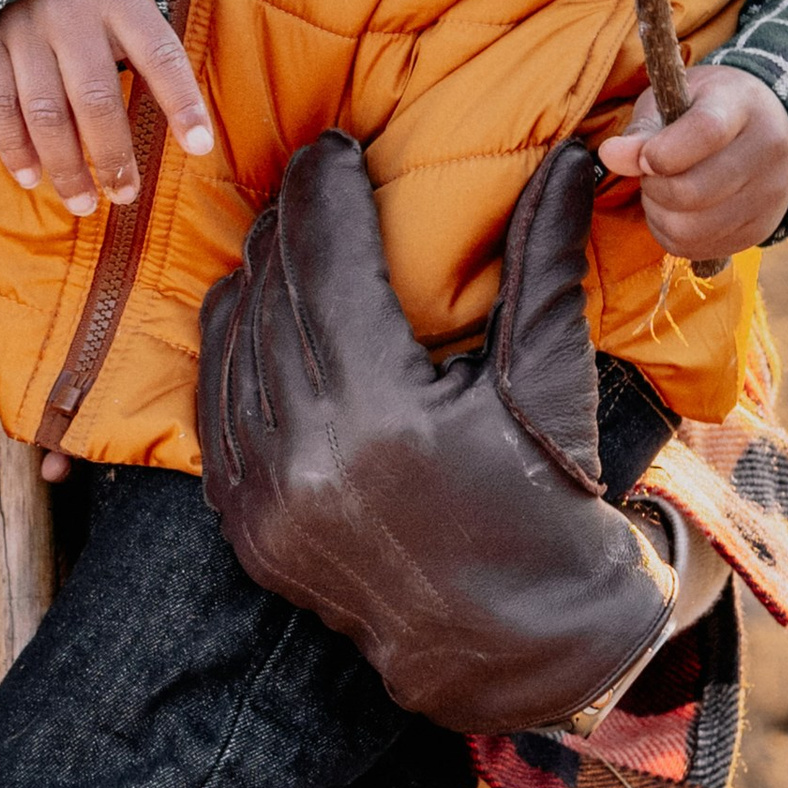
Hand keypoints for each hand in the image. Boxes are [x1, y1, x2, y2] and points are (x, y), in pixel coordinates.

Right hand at [0, 0, 213, 217]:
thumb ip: (149, 50)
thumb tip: (184, 124)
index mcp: (121, 1)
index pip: (159, 55)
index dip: (181, 102)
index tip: (199, 146)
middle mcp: (73, 16)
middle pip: (96, 96)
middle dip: (112, 154)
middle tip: (126, 194)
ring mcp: (26, 31)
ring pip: (46, 110)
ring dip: (65, 165)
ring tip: (84, 203)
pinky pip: (0, 105)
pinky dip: (14, 147)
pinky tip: (32, 178)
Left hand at [199, 136, 676, 732]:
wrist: (518, 643)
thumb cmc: (548, 499)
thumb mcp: (547, 377)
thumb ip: (542, 257)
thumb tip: (572, 152)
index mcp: (384, 414)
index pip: (326, 263)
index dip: (324, 192)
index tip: (332, 145)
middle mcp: (308, 457)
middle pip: (274, 295)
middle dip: (289, 222)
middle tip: (309, 174)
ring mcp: (264, 499)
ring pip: (232, 345)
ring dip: (255, 277)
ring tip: (286, 230)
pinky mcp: (244, 526)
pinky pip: (214, 409)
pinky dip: (232, 349)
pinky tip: (257, 309)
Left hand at [597, 63, 787, 255]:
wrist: (767, 129)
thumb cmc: (706, 109)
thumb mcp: (674, 101)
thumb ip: (642, 131)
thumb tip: (610, 156)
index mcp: (741, 106)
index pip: (705, 132)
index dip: (663, 153)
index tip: (645, 158)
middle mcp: (765, 151)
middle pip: (693, 192)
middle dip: (654, 188)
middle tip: (649, 174)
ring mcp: (768, 195)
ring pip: (692, 229)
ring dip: (660, 216)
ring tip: (662, 193)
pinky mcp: (760, 229)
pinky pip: (698, 248)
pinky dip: (673, 235)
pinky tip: (676, 212)